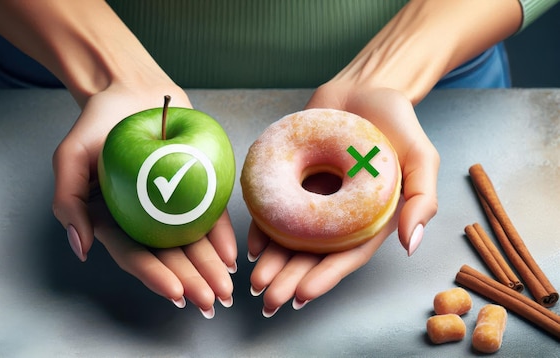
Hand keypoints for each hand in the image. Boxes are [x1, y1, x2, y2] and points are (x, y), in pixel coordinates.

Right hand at [51, 84, 236, 317]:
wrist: (130, 91)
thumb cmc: (96, 125)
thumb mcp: (70, 157)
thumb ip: (69, 201)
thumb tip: (81, 248)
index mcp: (114, 220)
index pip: (134, 255)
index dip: (155, 277)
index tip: (177, 292)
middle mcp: (144, 219)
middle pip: (168, 257)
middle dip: (191, 282)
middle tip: (211, 302)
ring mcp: (171, 205)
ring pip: (192, 243)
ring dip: (210, 268)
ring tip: (226, 289)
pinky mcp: (194, 188)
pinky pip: (209, 216)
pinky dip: (220, 237)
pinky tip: (232, 255)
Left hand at [248, 85, 438, 316]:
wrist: (365, 88)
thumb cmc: (398, 125)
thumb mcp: (422, 159)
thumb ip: (421, 200)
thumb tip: (410, 246)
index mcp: (370, 219)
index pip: (347, 256)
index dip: (325, 277)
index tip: (302, 296)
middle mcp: (340, 215)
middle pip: (314, 254)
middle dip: (291, 279)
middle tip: (267, 301)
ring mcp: (315, 198)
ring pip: (291, 237)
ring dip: (273, 262)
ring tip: (255, 282)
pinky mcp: (295, 179)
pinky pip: (276, 208)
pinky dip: (263, 228)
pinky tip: (251, 246)